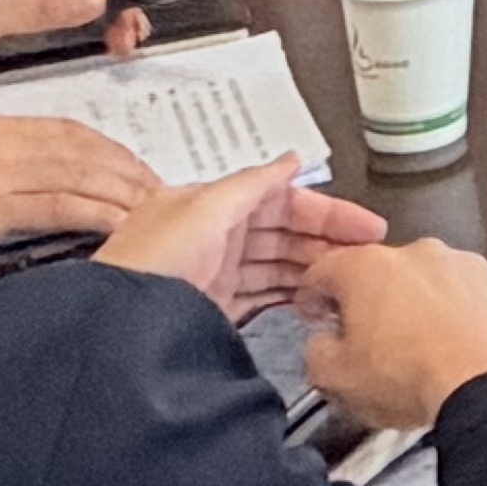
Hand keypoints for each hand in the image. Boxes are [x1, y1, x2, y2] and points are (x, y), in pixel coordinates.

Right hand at [0, 112, 162, 248]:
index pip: (64, 133)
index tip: (135, 167)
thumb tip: (11, 187)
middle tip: (163, 190)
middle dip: (127, 169)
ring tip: (157, 208)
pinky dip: (97, 211)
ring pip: (79, 173)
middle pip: (81, 149)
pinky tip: (124, 222)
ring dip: (123, 189)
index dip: (108, 149)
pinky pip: (57, 204)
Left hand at [98, 155, 388, 322]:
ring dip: (313, 270)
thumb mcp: (206, 208)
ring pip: (277, 265)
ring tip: (348, 280)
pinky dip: (289, 297)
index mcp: (209, 205)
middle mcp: (211, 236)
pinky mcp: (212, 310)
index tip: (366, 226)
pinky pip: (262, 296)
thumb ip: (254, 183)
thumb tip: (291, 159)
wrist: (119, 326)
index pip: (281, 200)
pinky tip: (312, 300)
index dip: (327, 210)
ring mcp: (213, 274)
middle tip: (367, 257)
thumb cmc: (149, 263)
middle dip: (327, 241)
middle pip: (283, 232)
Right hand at [298, 231, 486, 428]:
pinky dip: (464, 315)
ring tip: (424, 350)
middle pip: (381, 273)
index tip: (315, 313)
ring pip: (430, 282)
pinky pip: (471, 296)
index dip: (313, 295)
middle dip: (373, 303)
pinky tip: (462, 348)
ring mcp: (464, 266)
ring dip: (422, 307)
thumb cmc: (413, 379)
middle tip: (373, 343)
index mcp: (366, 268)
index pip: (324, 270)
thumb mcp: (338, 379)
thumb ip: (317, 353)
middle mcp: (417, 255)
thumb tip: (323, 345)